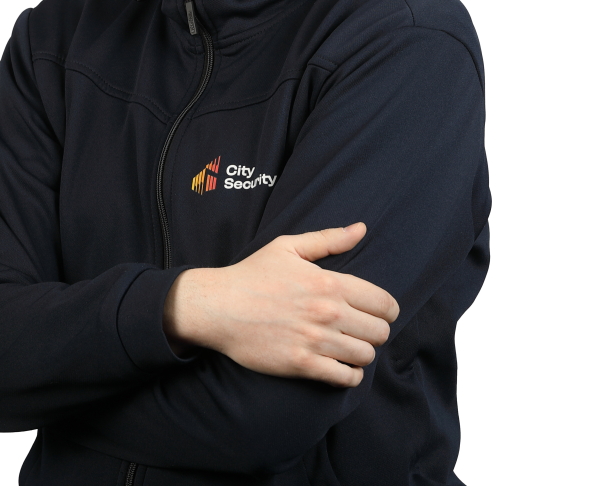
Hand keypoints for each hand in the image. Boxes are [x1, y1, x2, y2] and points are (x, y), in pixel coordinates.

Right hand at [163, 223, 398, 386]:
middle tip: (361, 329)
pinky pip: (345, 378)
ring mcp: (316, 340)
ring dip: (362, 352)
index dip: (388, 309)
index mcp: (329, 282)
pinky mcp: (302, 364)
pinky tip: (340, 365)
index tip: (379, 312)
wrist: (219, 306)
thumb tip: (361, 229)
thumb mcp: (288, 247)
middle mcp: (328, 312)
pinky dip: (349, 374)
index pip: (383, 303)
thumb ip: (329, 239)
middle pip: (380, 332)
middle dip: (375, 331)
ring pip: (365, 356)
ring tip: (349, 346)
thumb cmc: (253, 274)